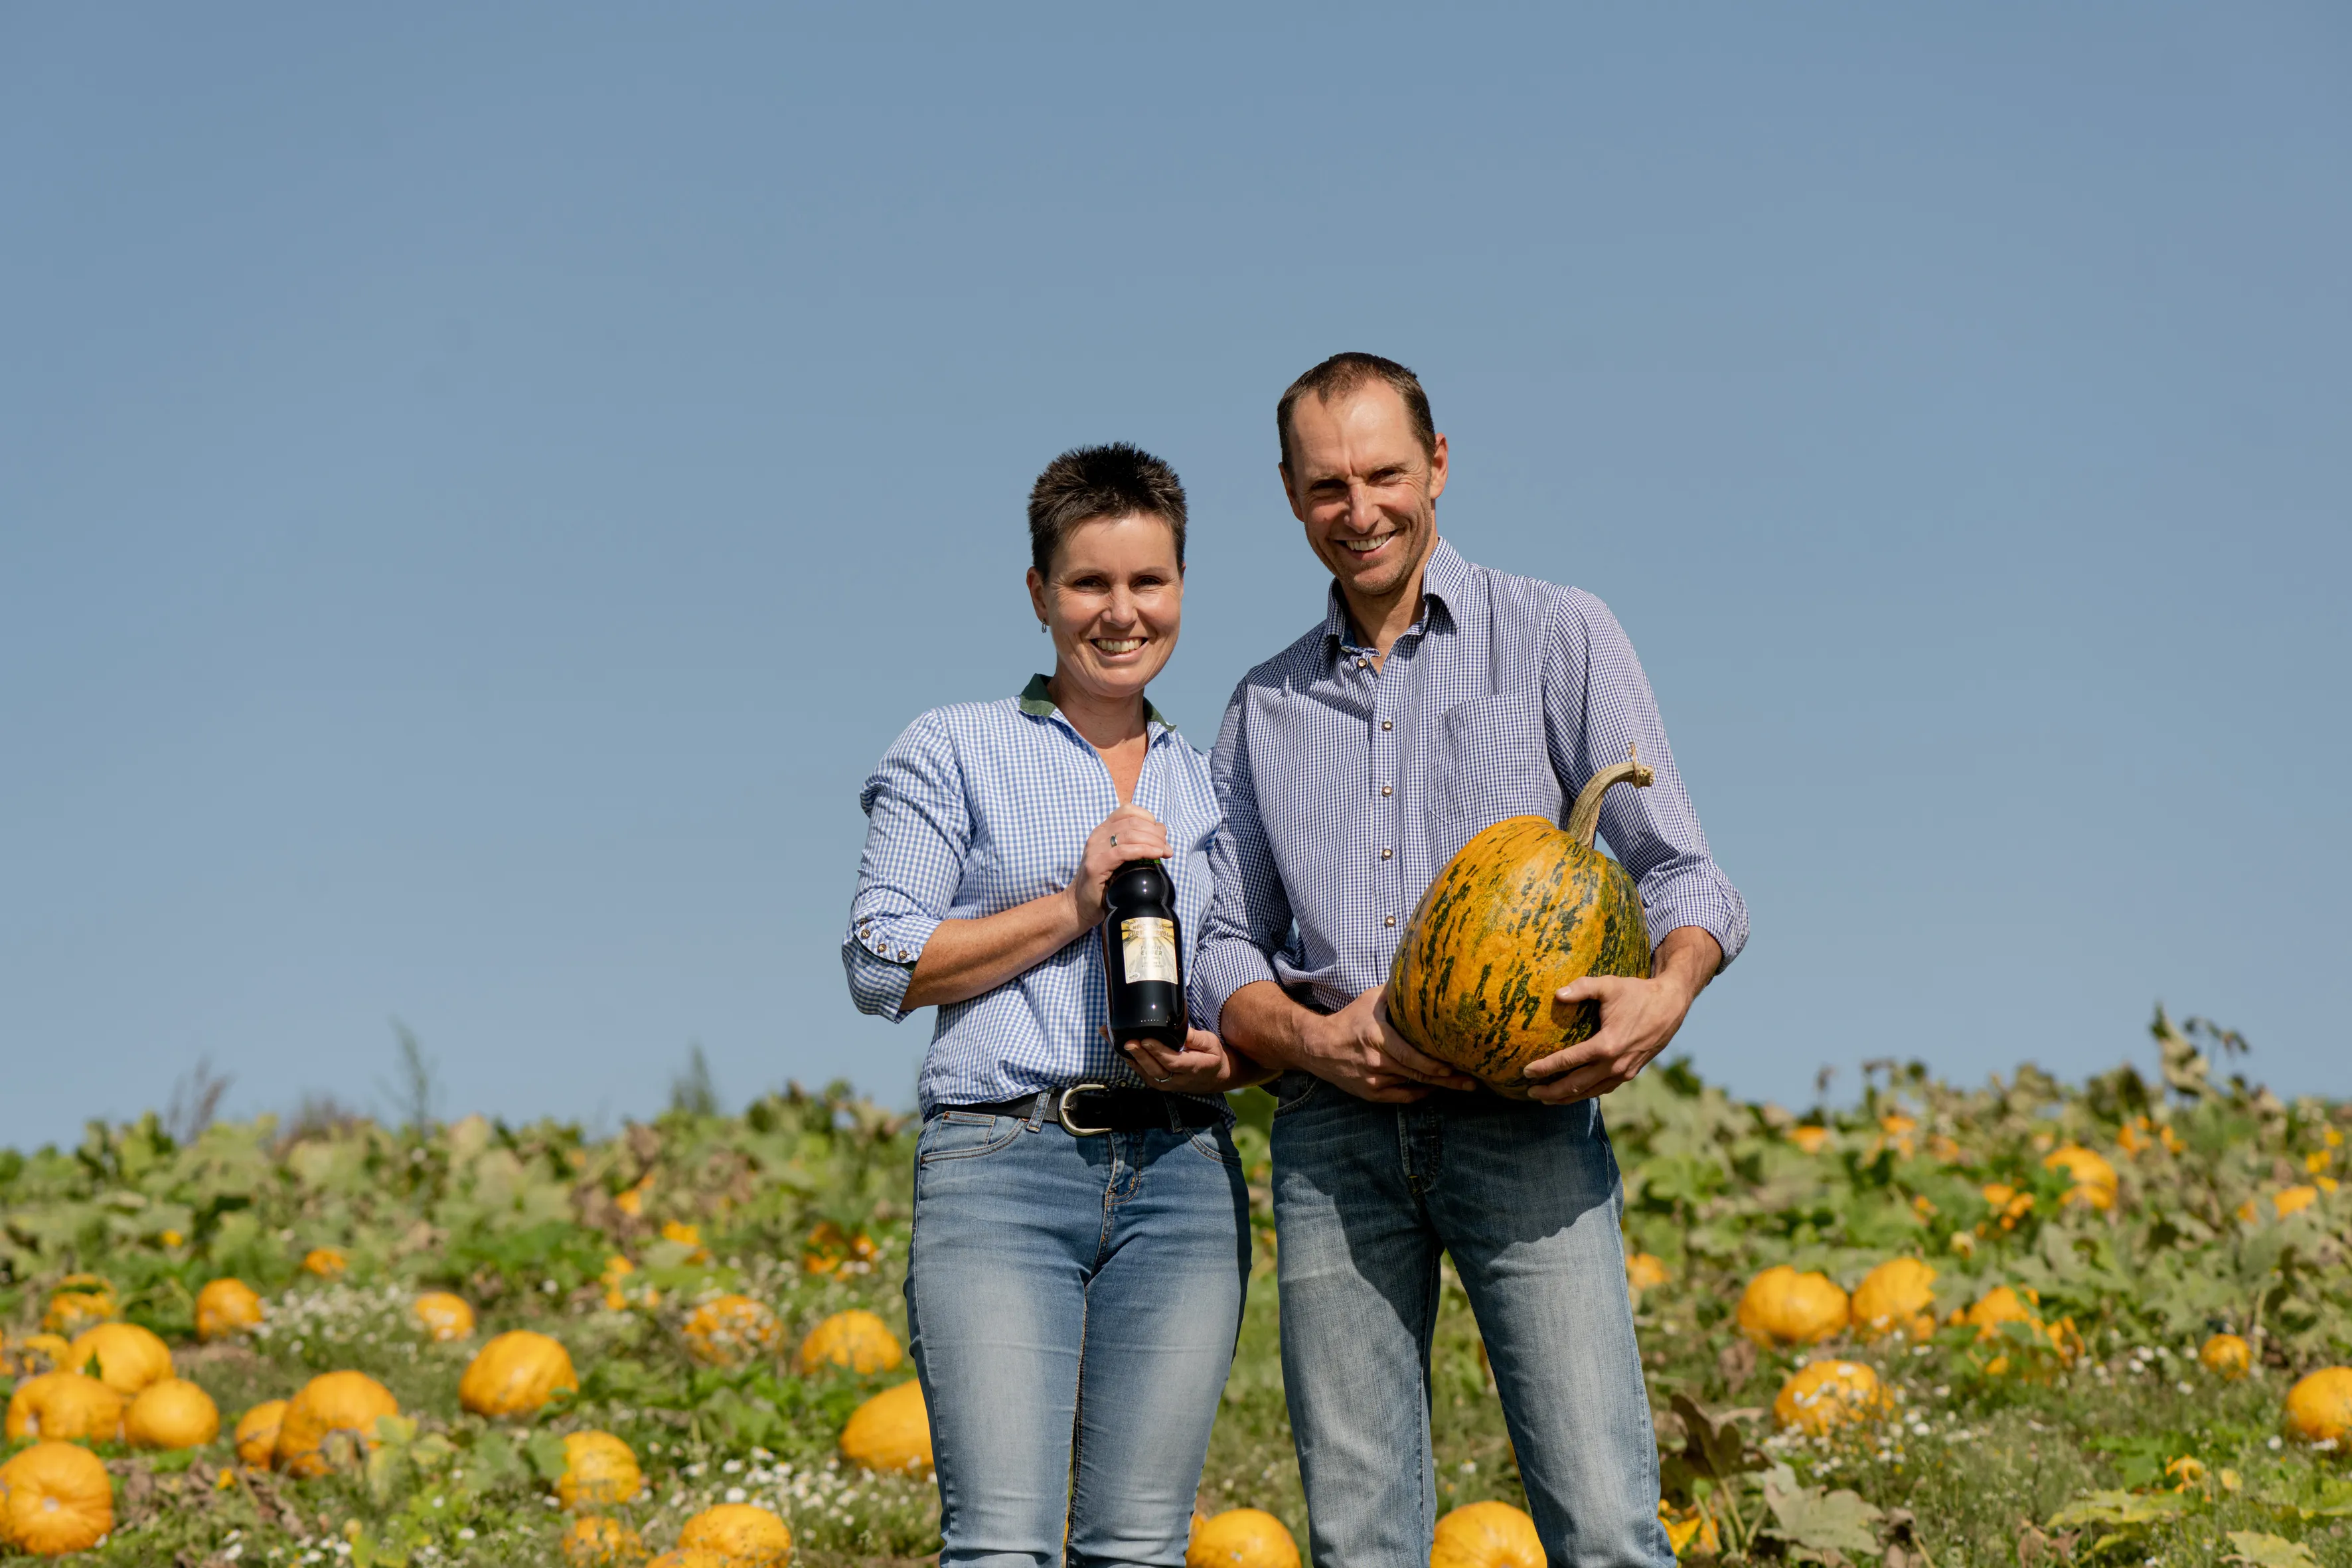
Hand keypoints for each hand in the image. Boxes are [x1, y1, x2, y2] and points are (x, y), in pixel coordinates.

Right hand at [1067, 806, 1169, 927]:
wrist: (1080, 905)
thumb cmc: (1105, 883)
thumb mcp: (1122, 859)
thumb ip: (1137, 844)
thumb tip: (1161, 833)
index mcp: (1104, 830)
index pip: (1128, 811)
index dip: (1148, 818)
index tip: (1160, 835)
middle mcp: (1098, 835)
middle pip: (1133, 822)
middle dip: (1155, 833)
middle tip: (1167, 849)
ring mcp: (1095, 849)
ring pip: (1129, 834)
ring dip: (1152, 841)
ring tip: (1165, 853)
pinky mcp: (1096, 864)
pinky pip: (1122, 852)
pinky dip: (1142, 850)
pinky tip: (1155, 855)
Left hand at [1122, 1028, 1275, 1093]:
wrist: (1215, 1077)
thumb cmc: (1212, 1057)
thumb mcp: (1211, 1044)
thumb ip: (1196, 1038)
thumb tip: (1180, 1029)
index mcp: (1193, 1068)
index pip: (1173, 1062)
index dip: (1158, 1052)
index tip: (1146, 1039)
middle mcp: (1177, 1079)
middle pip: (1155, 1069)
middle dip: (1139, 1055)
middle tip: (1127, 1041)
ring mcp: (1166, 1083)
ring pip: (1144, 1072)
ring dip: (1128, 1056)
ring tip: (1114, 1038)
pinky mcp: (1157, 1081)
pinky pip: (1141, 1071)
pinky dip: (1128, 1058)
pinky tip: (1116, 1045)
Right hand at [1295, 987, 1478, 1102]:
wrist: (1319, 1048)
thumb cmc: (1350, 1020)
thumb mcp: (1370, 1000)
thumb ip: (1396, 992)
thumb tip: (1425, 974)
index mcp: (1376, 1037)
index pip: (1410, 1056)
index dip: (1434, 1064)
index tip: (1455, 1064)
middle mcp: (1376, 1062)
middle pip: (1418, 1074)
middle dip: (1448, 1079)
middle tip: (1472, 1080)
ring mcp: (1374, 1081)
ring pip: (1413, 1085)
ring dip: (1439, 1086)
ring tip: (1464, 1084)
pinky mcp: (1372, 1094)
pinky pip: (1403, 1097)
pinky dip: (1421, 1093)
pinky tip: (1436, 1088)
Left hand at [1520, 927, 1721, 1102]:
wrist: (1670, 1005)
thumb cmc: (1637, 993)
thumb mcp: (1609, 985)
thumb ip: (1582, 988)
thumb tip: (1556, 994)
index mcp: (1607, 1045)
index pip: (1568, 1061)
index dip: (1545, 1068)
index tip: (1526, 1072)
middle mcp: (1615, 1064)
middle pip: (1576, 1085)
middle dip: (1551, 1092)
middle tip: (1530, 1092)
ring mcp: (1624, 1072)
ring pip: (1590, 1092)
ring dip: (1567, 1097)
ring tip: (1547, 1099)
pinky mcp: (1631, 1073)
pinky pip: (1604, 1088)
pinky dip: (1586, 1093)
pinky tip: (1574, 1093)